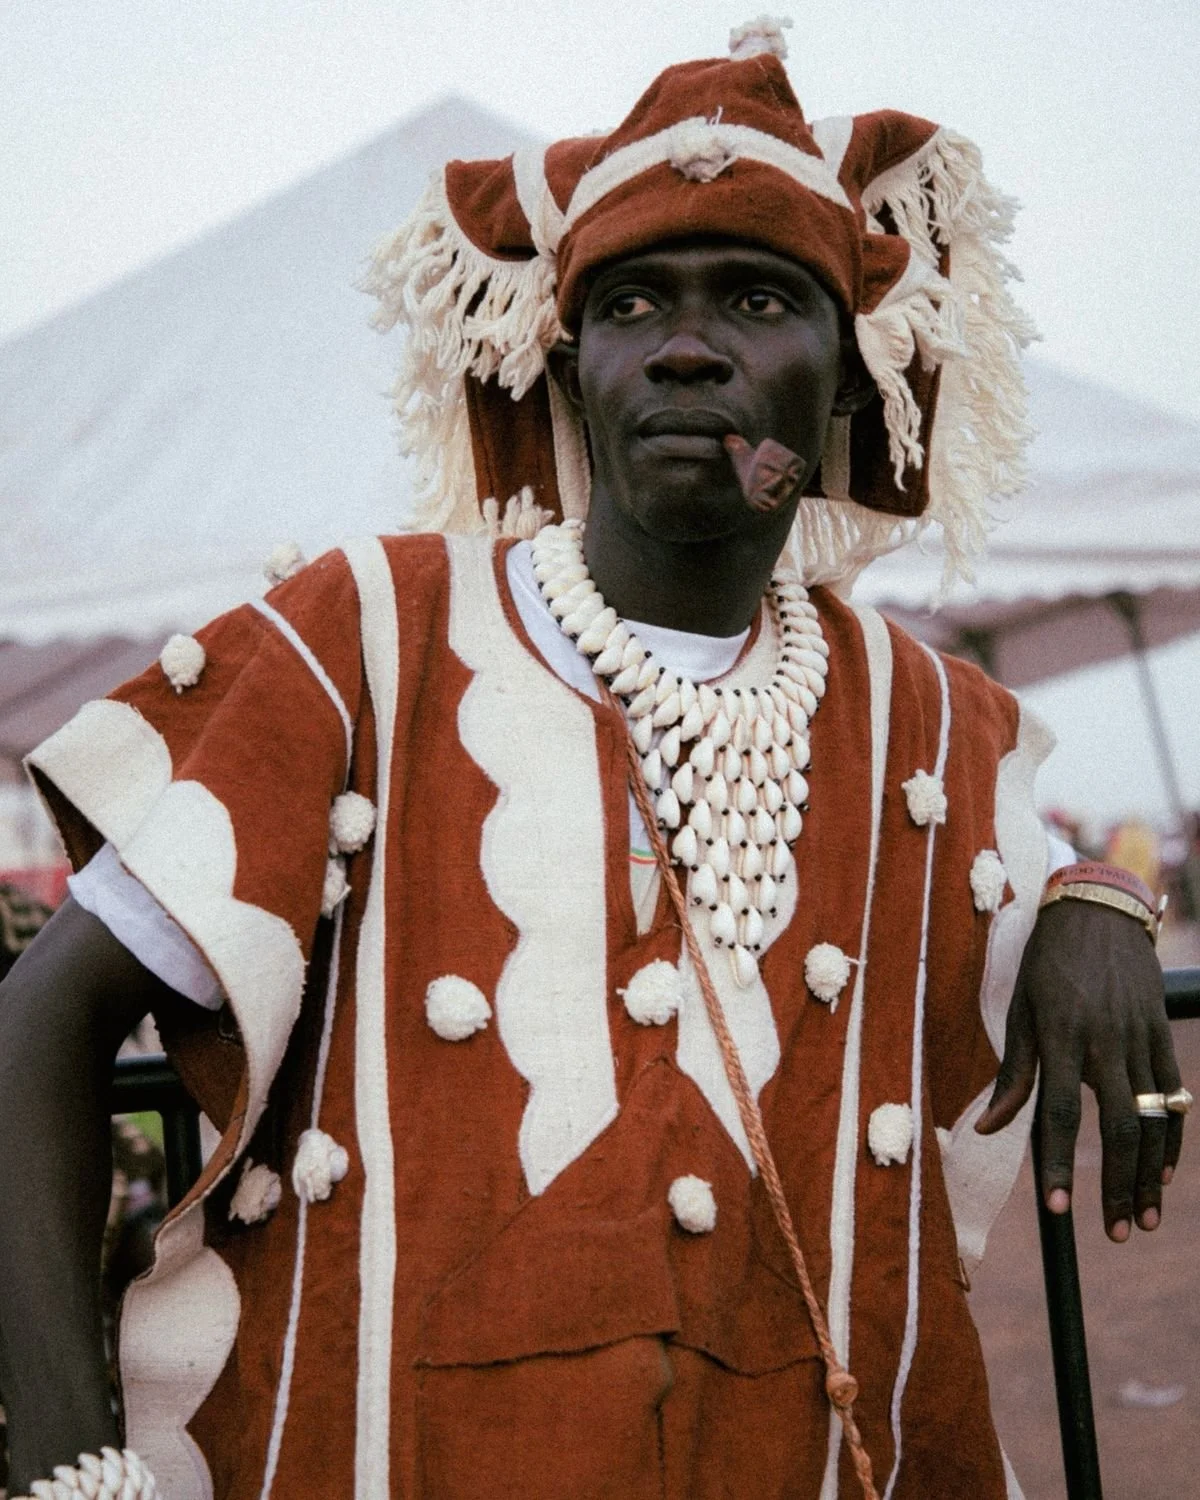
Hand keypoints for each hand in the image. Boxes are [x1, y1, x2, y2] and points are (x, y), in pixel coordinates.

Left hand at [975, 898, 1182, 1240]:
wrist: (1097, 911)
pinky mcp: (1161, 1034)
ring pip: (1154, 1119)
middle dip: (1118, 1187)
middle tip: (1117, 1233)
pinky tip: (1162, 1172)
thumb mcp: (1021, 1012)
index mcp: (1062, 1037)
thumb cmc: (1048, 964)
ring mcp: (1140, 1039)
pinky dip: (1173, 1137)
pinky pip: (1175, 1095)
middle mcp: (1106, 1042)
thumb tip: (989, 1129)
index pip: (1063, 1114)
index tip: (1058, 1209)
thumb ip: (1013, 1075)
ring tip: (1144, 1219)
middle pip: (1121, 1128)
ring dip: (1150, 1175)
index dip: (1061, 1166)